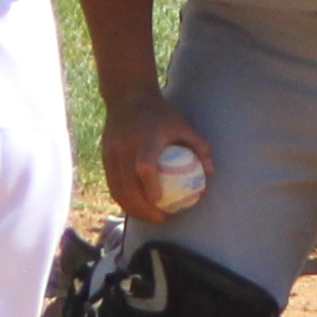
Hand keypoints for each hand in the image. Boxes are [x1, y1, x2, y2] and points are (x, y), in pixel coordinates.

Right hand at [101, 82, 204, 225]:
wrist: (127, 97)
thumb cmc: (160, 113)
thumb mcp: (183, 125)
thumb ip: (199, 147)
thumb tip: (211, 173)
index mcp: (146, 139)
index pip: (144, 167)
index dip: (150, 186)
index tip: (159, 202)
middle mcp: (125, 148)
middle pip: (128, 186)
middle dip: (142, 209)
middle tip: (160, 219)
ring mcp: (112, 154)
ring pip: (118, 189)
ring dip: (132, 208)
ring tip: (149, 216)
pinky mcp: (104, 158)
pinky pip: (112, 184)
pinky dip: (123, 198)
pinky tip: (136, 205)